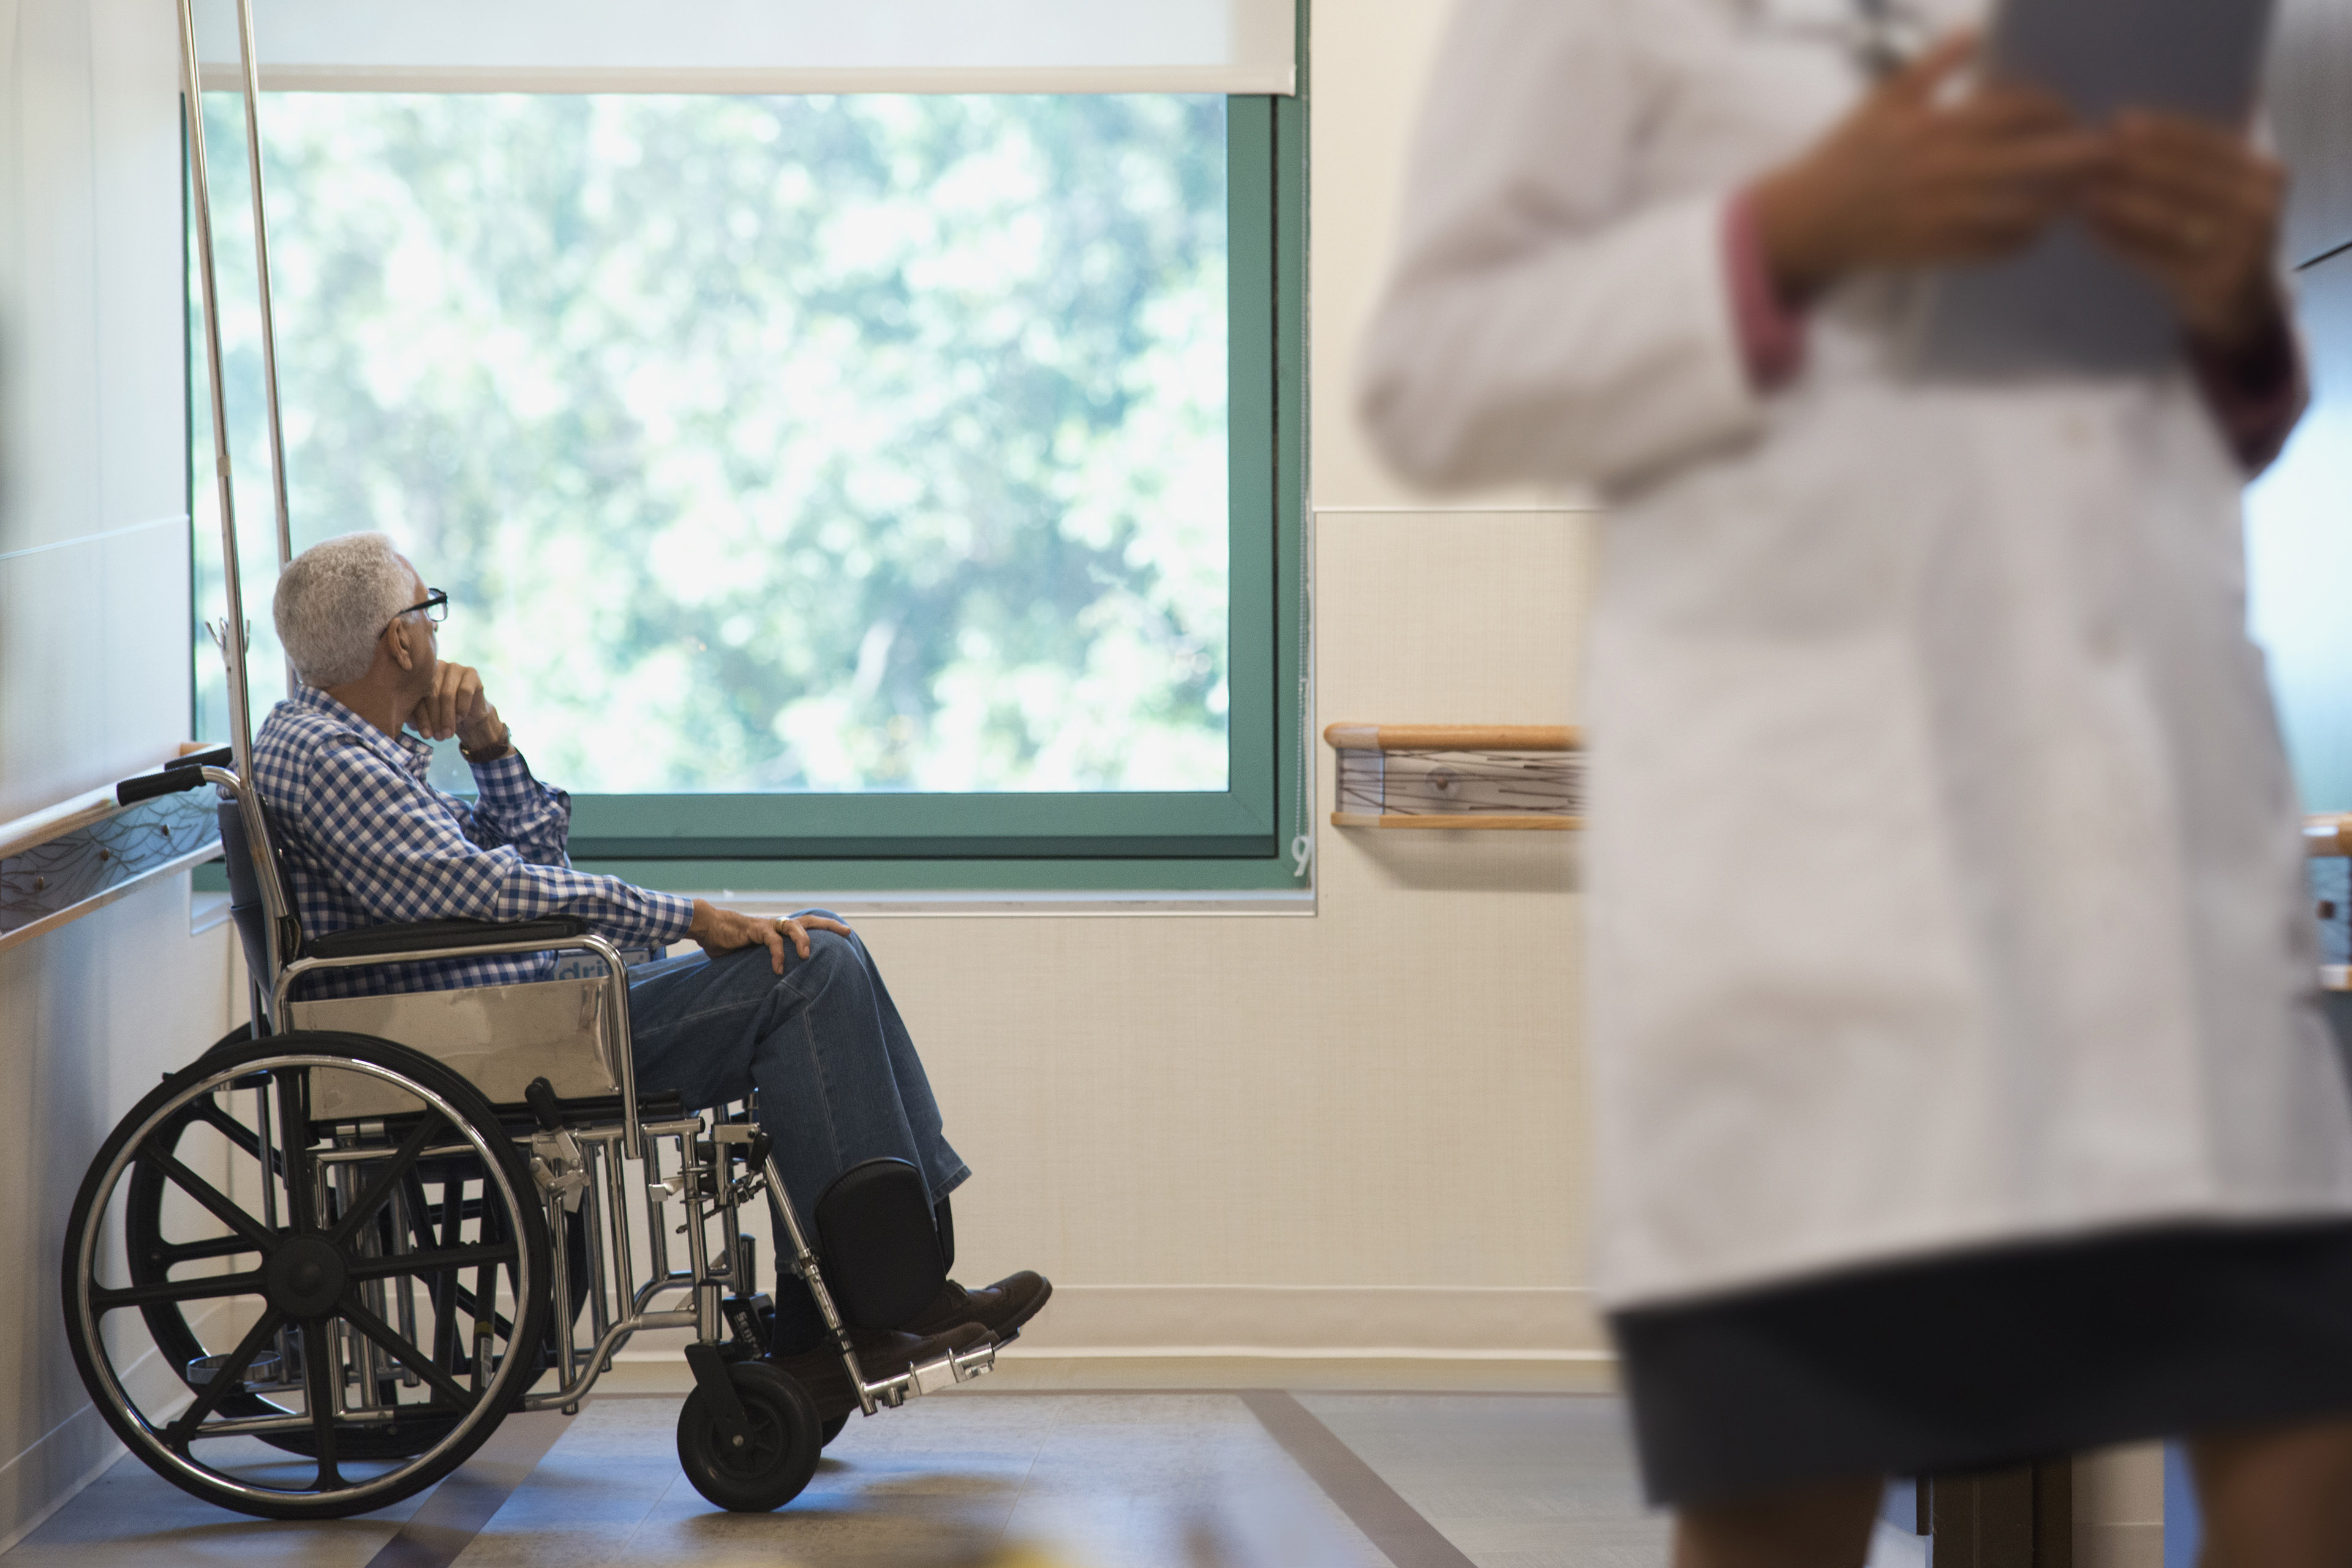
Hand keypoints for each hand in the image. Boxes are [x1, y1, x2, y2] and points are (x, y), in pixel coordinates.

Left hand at [407, 660, 506, 754]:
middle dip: (435, 719)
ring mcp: (454, 667)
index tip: (426, 736)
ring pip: (447, 694)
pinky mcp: (471, 673)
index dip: (422, 718)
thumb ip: (415, 716)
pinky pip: (465, 692)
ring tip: (448, 733)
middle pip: (432, 694)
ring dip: (448, 717)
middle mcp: (435, 667)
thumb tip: (408, 722)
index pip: (418, 697)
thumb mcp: (426, 717)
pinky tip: (461, 718)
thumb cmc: (442, 715)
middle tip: (439, 737)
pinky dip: (462, 708)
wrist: (468, 715)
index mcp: (419, 675)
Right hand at [687, 901, 855, 974]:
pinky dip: (777, 954)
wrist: (707, 927)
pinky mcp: (755, 929)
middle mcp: (777, 925)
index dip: (825, 929)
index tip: (844, 934)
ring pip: (793, 926)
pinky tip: (778, 969)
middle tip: (846, 932)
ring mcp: (767, 926)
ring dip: (803, 939)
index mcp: (779, 930)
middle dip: (829, 925)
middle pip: (809, 920)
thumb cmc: (728, 943)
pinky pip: (771, 940)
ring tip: (807, 955)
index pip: (807, 926)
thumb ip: (764, 966)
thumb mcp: (751, 958)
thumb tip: (777, 986)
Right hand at [1751, 32, 2106, 300]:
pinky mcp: (1940, 250)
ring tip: (2080, 192)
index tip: (2069, 113)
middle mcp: (1949, 171)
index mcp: (1938, 126)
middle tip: (2108, 151)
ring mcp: (1946, 215)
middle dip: (2082, 154)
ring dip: (2061, 200)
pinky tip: (2036, 227)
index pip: (2018, 110)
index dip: (2054, 109)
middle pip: (2038, 159)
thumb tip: (1976, 31)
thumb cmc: (1846, 154)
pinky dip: (2025, 238)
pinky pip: (1998, 248)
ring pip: (2026, 207)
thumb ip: (1933, 66)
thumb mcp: (1883, 99)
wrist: (1809, 219)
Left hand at [2083, 110, 2287, 358]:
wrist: (2240, 302)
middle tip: (2091, 157)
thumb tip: (2115, 130)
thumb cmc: (2215, 234)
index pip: (2208, 143)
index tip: (2117, 122)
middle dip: (2137, 166)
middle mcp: (2262, 205)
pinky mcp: (2217, 282)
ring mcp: (2245, 246)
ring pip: (2174, 219)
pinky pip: (2161, 259)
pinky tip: (2092, 231)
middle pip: (2189, 179)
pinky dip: (2124, 243)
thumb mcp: (2212, 194)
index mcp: (2264, 173)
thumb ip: (2179, 165)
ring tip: (2084, 195)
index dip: (2163, 131)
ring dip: (2125, 205)